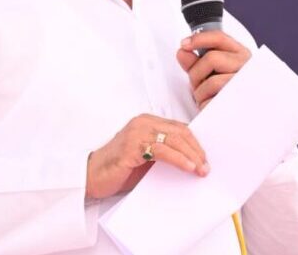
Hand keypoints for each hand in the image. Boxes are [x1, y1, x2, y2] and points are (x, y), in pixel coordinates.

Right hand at [85, 114, 208, 199]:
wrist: (91, 175)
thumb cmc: (118, 169)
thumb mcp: (146, 157)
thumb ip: (164, 153)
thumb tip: (192, 162)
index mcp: (147, 122)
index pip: (179, 128)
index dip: (195, 143)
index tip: (205, 158)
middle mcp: (142, 123)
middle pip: (180, 132)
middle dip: (197, 150)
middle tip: (206, 166)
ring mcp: (137, 132)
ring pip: (174, 139)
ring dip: (192, 155)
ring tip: (201, 169)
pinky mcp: (132, 146)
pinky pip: (162, 150)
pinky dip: (179, 159)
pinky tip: (188, 168)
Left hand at [176, 30, 251, 109]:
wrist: (239, 113)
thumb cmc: (222, 90)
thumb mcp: (209, 72)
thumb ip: (194, 61)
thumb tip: (182, 52)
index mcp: (240, 54)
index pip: (219, 37)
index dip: (199, 39)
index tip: (184, 44)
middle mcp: (246, 66)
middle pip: (212, 58)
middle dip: (196, 72)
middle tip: (197, 83)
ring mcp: (245, 85)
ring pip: (212, 81)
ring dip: (200, 92)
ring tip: (206, 96)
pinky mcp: (239, 102)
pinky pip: (213, 102)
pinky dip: (205, 105)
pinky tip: (210, 105)